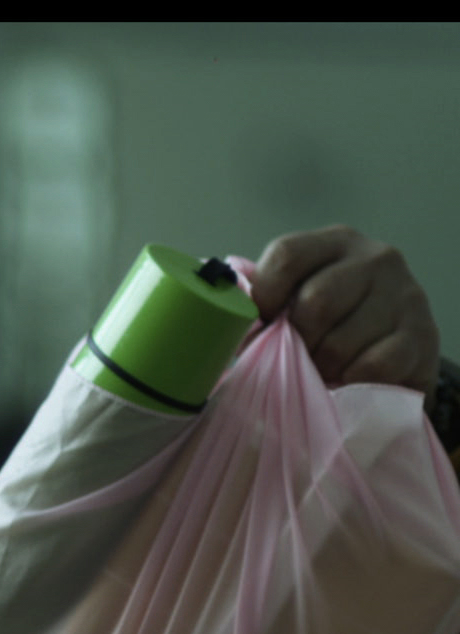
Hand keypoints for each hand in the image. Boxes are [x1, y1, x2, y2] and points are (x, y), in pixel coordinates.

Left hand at [248, 226, 440, 390]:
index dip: (263, 295)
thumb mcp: (301, 296)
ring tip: (321, 370)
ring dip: (320, 368)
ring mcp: (404, 295)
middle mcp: (376, 260)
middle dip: (295, 341)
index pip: (288, 254)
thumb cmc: (333, 322)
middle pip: (315, 302)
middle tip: (295, 356)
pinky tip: (348, 379)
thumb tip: (221, 318)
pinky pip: (371, 367)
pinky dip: (349, 381)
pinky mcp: (423, 335)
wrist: (397, 348)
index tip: (256, 325)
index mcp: (336, 243)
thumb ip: (268, 297)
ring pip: (340, 342)